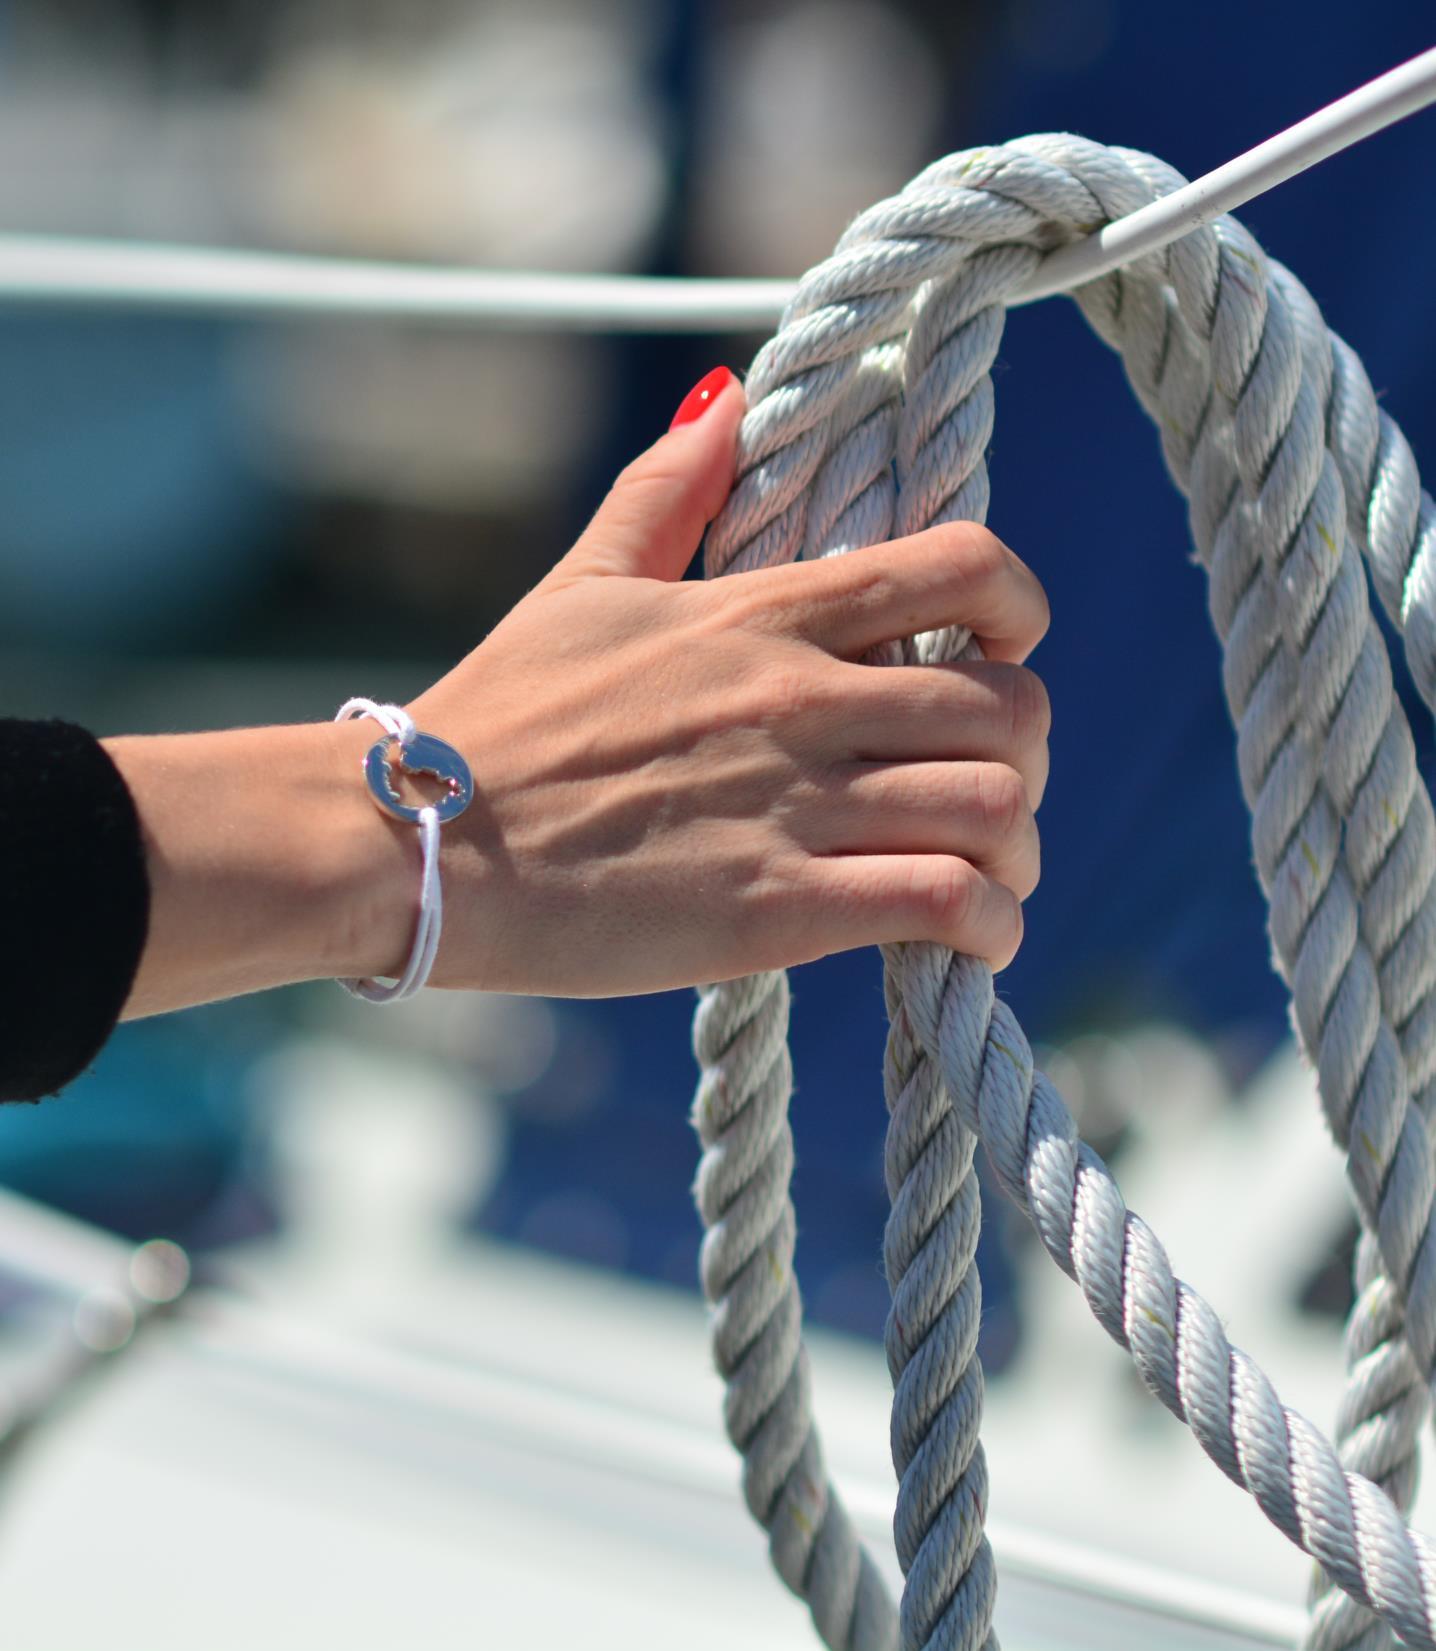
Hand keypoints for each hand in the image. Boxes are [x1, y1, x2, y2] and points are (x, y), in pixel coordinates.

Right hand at [339, 370, 1049, 996]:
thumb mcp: (582, 583)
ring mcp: (795, 803)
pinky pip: (944, 903)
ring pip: (995, 807)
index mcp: (764, 611)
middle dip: (1025, 753)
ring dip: (1016, 851)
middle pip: (1009, 706)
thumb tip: (725, 400)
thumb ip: (665, 491)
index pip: (966, 567)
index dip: (1018, 608)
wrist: (417, 838)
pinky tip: (966, 936)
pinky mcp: (776, 909)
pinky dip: (985, 925)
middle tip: (986, 786)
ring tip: (987, 875)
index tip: (1004, 649)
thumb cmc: (496, 713)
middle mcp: (801, 696)